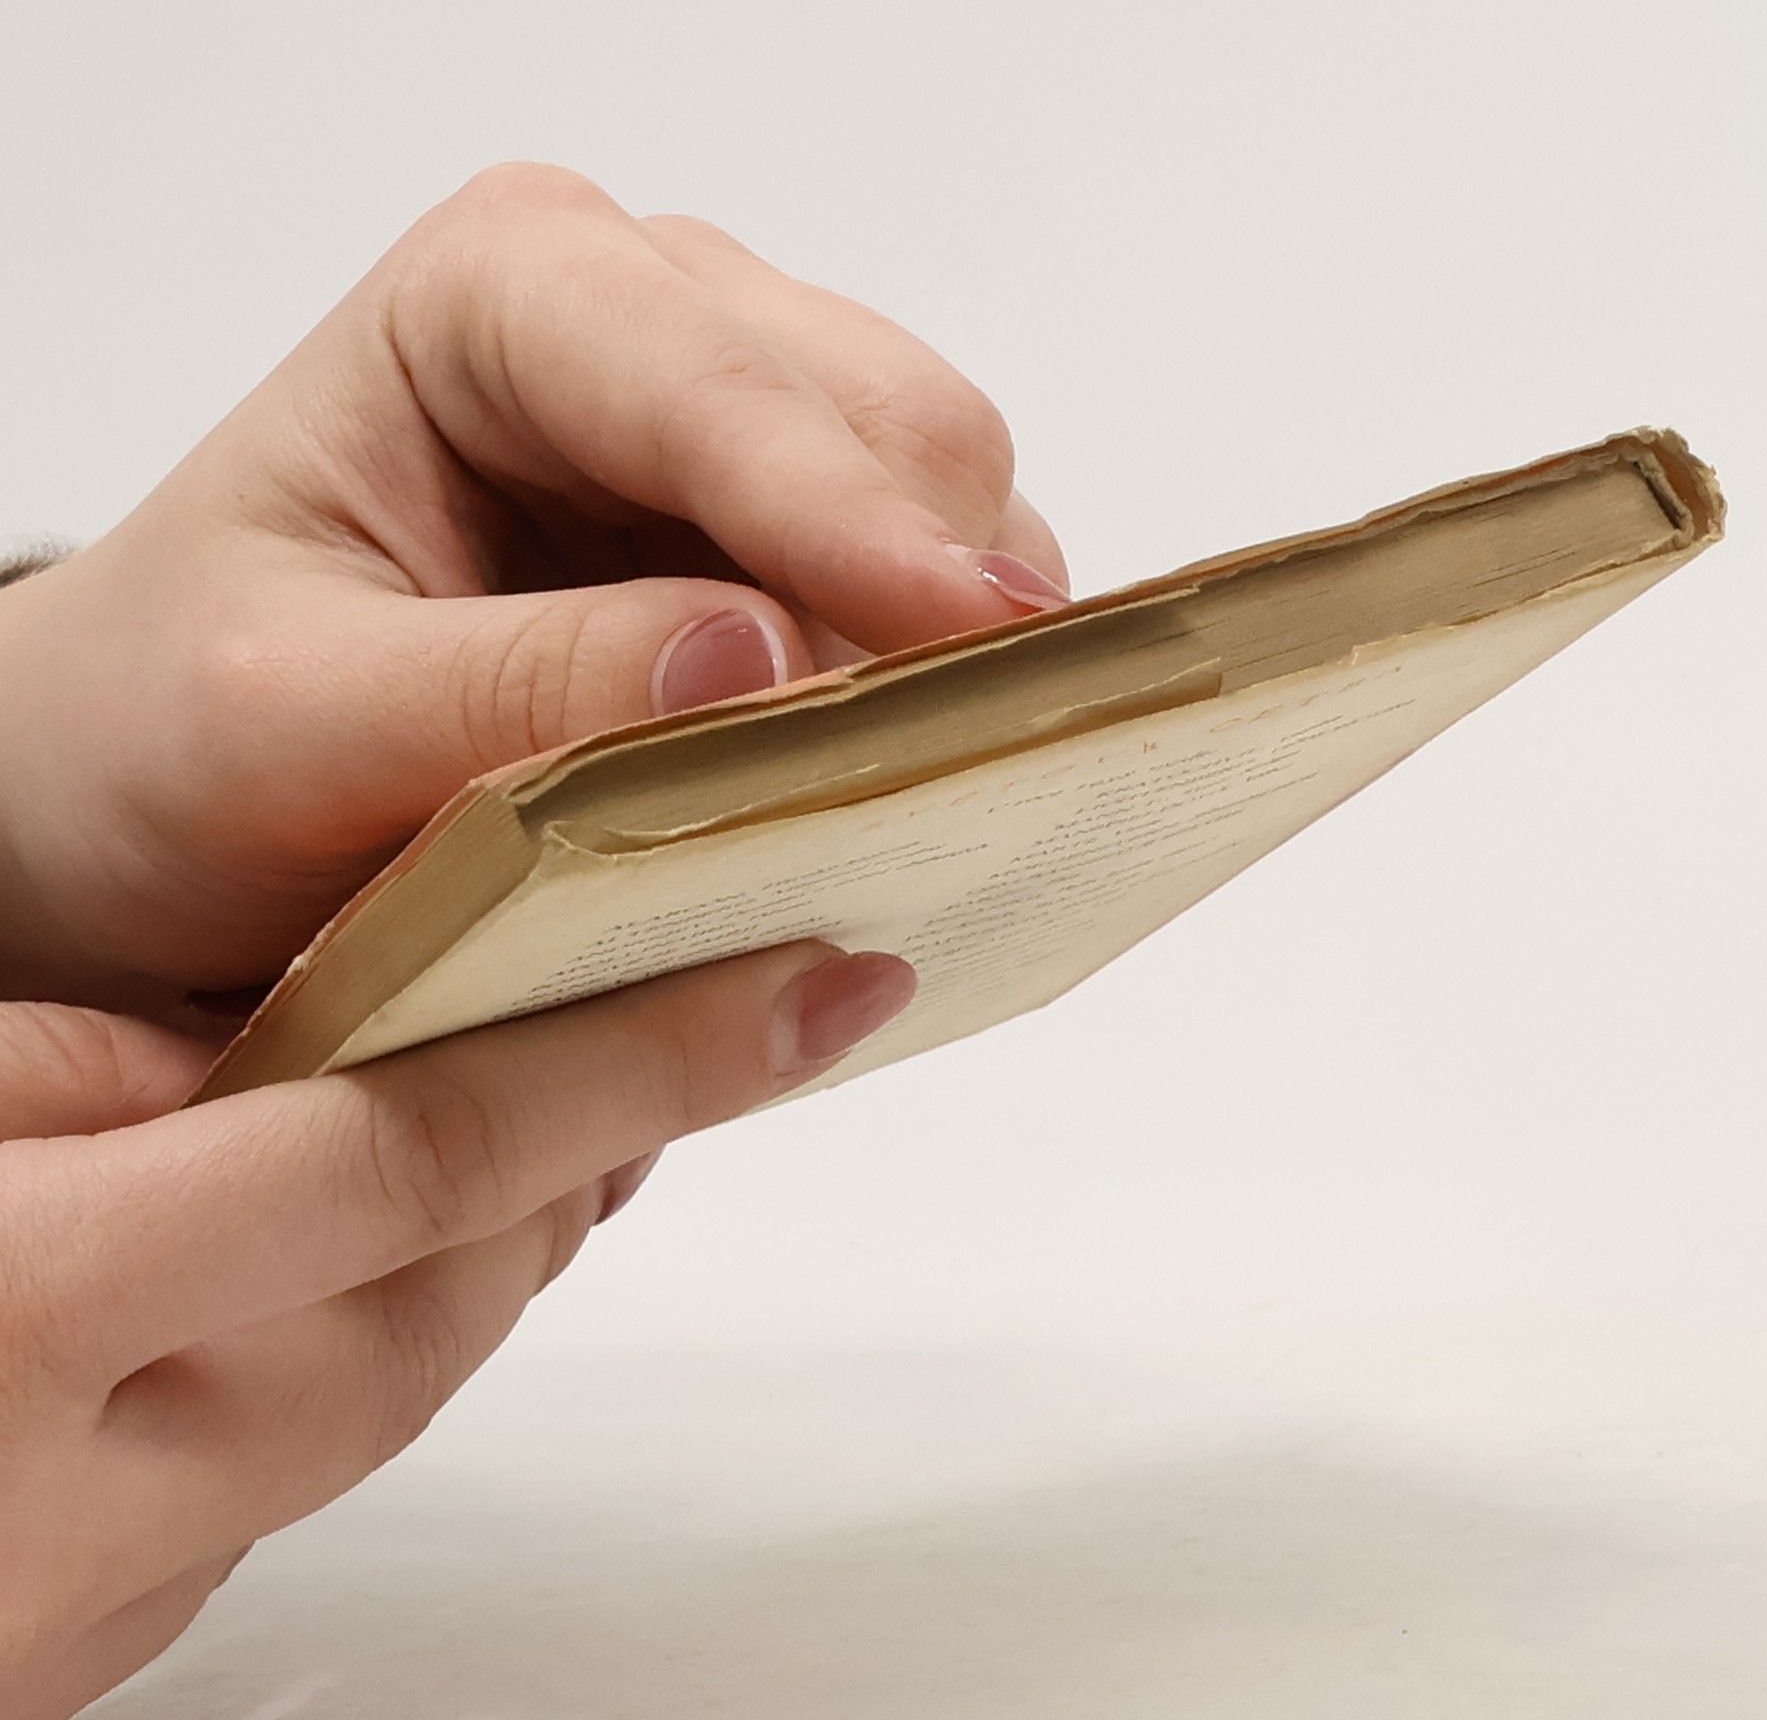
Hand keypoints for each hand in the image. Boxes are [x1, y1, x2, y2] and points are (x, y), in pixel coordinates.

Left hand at [0, 165, 1066, 1009]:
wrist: (165, 774)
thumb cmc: (176, 730)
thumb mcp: (290, 722)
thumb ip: (516, 691)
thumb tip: (759, 662)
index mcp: (503, 292)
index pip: (724, 390)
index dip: (859, 521)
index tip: (981, 643)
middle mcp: (643, 313)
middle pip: (891, 418)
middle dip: (932, 590)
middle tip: (938, 772)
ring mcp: (731, 413)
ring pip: (943, 492)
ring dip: (947, 642)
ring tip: (905, 786)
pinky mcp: (782, 521)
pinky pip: (927, 574)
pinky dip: (935, 671)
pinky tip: (884, 761)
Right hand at [0, 940, 912, 1718]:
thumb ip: (76, 1080)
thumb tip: (263, 1063)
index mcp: (23, 1306)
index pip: (423, 1144)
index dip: (647, 1051)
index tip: (823, 986)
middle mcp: (93, 1483)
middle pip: (446, 1275)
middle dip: (591, 1138)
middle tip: (709, 1008)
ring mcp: (104, 1592)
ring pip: (404, 1373)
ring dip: (498, 1230)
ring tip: (562, 1102)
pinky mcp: (95, 1644)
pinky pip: (309, 1453)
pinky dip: (378, 1332)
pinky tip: (375, 1245)